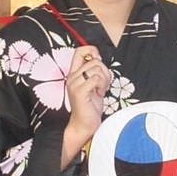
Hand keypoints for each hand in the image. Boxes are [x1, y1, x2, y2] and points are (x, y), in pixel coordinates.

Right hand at [61, 46, 110, 167]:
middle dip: (104, 71)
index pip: (79, 51)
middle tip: (102, 84)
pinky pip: (96, 79)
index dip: (92, 51)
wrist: (84, 125)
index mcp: (74, 73)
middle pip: (94, 61)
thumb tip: (98, 58)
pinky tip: (99, 94)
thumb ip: (94, 71)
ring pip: (97, 69)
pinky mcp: (79, 91)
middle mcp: (72, 77)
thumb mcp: (93, 85)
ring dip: (104, 80)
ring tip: (100, 90)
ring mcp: (74, 84)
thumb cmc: (90, 106)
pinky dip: (102, 86)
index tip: (99, 62)